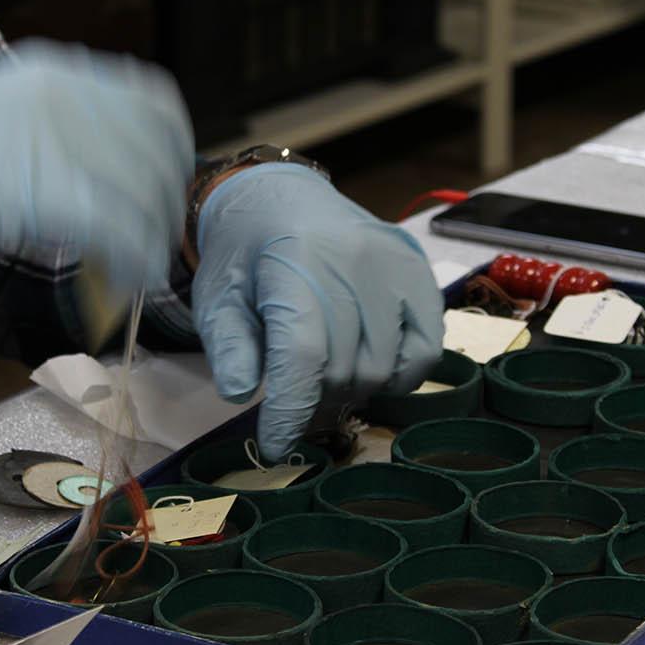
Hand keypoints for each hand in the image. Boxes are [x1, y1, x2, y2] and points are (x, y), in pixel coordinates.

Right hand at [0, 42, 193, 291]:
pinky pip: (121, 230)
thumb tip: (106, 176)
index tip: (161, 193)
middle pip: (161, 154)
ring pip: (147, 195)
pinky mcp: (39, 189)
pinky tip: (121, 283)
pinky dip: (134, 263)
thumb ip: (57, 134)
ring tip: (131, 272)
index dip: (172, 154)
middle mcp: (64, 93)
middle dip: (164, 207)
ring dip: (151, 241)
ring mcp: (53, 137)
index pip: (156, 102)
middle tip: (148, 246)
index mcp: (56, 71)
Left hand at [193, 163, 443, 459]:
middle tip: (297, 400)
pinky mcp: (420, 273)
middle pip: (343, 368)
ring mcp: (393, 265)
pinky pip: (426, 349)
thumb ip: (228, 345)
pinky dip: (402, 375)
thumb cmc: (246, 255)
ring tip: (327, 379)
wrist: (284, 199)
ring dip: (353, 390)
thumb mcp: (218, 296)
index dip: (291, 410)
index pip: (302, 354)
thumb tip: (241, 394)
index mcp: (293, 262)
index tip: (275, 446)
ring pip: (383, 367)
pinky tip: (372, 368)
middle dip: (315, 400)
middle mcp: (351, 261)